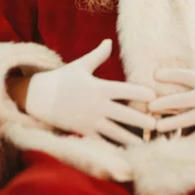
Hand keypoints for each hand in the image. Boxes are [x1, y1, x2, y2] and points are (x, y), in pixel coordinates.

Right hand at [25, 40, 155, 145]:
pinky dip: (112, 148)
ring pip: (114, 132)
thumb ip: (97, 55)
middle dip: (140, 120)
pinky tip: (125, 153)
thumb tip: (109, 41)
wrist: (39, 97)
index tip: (153, 96)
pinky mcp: (83, 132)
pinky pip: (100, 142)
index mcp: (98, 88)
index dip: (139, 92)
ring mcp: (89, 121)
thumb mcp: (81, 65)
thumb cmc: (62, 79)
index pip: (123, 90)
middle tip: (155, 124)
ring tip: (145, 144)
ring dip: (130, 138)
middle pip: (123, 114)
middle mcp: (96, 106)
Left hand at [149, 37, 194, 140]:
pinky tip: (175, 144)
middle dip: (163, 103)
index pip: (183, 75)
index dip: (168, 75)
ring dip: (170, 124)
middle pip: (180, 100)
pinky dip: (188, 141)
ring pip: (186, 120)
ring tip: (156, 126)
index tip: (154, 75)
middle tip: (148, 106)